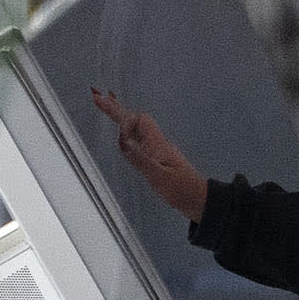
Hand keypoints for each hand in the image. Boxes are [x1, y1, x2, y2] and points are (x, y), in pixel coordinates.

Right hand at [91, 89, 208, 222]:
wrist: (199, 200)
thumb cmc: (183, 190)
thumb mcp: (159, 176)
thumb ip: (140, 159)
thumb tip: (122, 142)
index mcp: (158, 144)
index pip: (139, 120)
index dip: (122, 115)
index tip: (103, 108)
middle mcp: (157, 144)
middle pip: (136, 121)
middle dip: (117, 110)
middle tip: (98, 99)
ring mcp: (158, 152)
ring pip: (137, 130)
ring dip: (122, 120)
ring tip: (107, 109)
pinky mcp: (158, 160)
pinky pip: (140, 141)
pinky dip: (128, 134)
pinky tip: (124, 136)